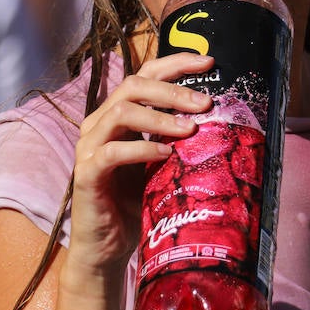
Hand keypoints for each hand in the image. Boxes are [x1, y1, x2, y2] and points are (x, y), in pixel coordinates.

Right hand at [67, 53, 213, 289]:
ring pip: (121, 112)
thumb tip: (223, 120)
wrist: (107, 247)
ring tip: (191, 128)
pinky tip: (166, 156)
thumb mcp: (162, 164)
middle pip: (133, 85)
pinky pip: (112, 152)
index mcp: (117, 115)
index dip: (175, 64)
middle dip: (173, 90)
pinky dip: (141, 149)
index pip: (144, 75)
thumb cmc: (136, 203)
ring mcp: (90, 147)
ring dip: (160, 117)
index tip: (209, 62)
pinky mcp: (87, 173)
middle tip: (205, 102)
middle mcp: (99, 123)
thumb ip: (177, 139)